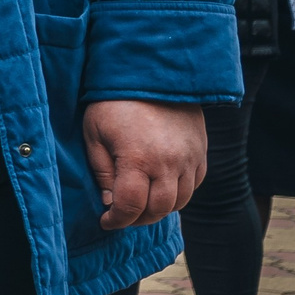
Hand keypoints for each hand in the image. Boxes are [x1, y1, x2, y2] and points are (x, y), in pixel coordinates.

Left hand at [83, 99, 206, 229]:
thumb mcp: (94, 134)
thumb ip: (102, 171)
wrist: (153, 72)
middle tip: (121, 215)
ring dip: (159, 209)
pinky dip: (178, 194)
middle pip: (159, 210)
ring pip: (180, 201)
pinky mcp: (200, 152)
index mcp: (139, 159)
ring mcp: (190, 158)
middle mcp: (170, 163)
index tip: (105, 221)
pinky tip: (159, 187)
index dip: (117, 220)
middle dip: (137, 219)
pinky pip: (193, 185)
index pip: (131, 206)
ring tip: (139, 204)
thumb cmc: (114, 102)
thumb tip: (109, 202)